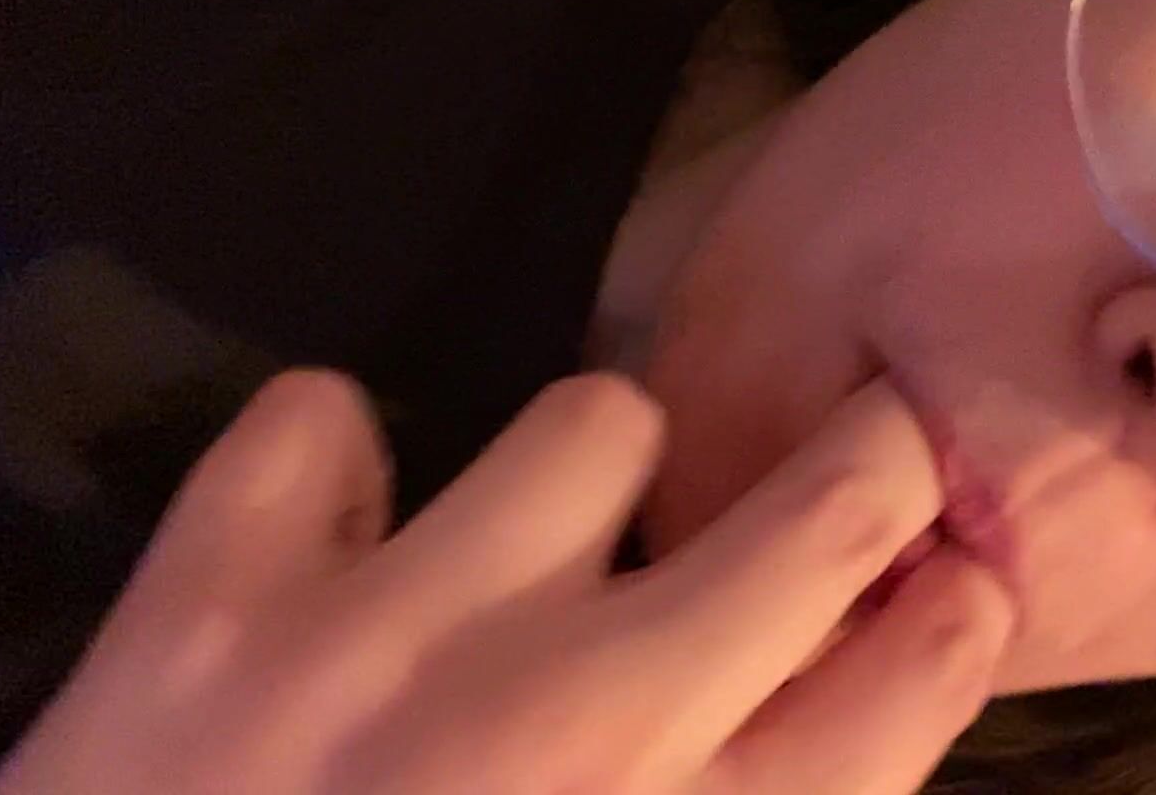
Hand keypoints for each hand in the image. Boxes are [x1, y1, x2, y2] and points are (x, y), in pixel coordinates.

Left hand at [0, 370, 1012, 793]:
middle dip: (864, 475)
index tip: (932, 577)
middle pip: (831, 507)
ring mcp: (391, 653)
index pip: (923, 665)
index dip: (948, 604)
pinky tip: (329, 568)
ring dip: (584, 496)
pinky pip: (316, 421)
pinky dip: (328, 482)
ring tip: (525, 579)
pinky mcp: (207, 609)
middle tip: (815, 495)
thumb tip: (877, 669)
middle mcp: (584, 734)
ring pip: (596, 423)